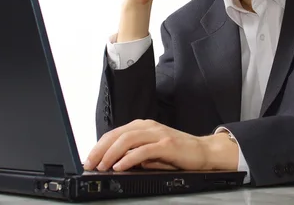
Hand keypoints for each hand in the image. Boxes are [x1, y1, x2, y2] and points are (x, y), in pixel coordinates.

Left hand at [83, 119, 238, 171]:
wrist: (203, 151)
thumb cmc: (178, 152)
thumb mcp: (152, 151)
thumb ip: (135, 153)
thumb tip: (116, 161)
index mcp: (143, 126)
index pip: (115, 133)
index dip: (99, 145)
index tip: (89, 159)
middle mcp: (148, 126)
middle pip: (117, 134)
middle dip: (100, 149)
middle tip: (90, 163)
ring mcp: (158, 134)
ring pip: (127, 139)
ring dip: (111, 153)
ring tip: (102, 166)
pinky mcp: (167, 144)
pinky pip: (143, 150)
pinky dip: (129, 158)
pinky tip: (120, 166)